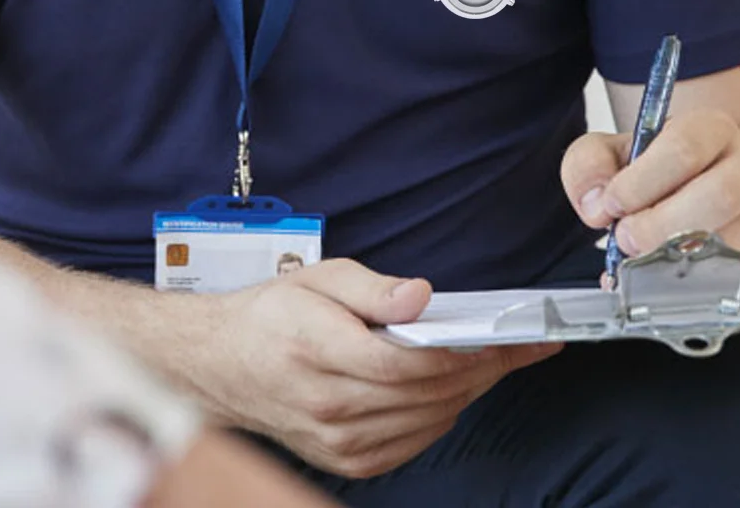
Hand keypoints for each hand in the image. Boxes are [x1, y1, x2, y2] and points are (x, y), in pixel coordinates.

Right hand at [193, 259, 559, 478]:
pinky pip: (414, 441)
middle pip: (427, 392)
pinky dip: (440, 414)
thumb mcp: (317, 278)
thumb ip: (372, 289)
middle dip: (481, 367)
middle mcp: (331, 405)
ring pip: (428, 419)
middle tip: (517, 345)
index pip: (408, 362)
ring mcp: (340, 442)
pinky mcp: (348, 462)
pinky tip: (450, 388)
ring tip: (491, 361)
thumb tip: (423, 297)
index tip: (503, 334)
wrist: (222, 367)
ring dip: (467, 391)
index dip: (462, 350)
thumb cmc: (272, 315)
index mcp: (319, 351)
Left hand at [562, 110, 739, 280]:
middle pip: (720, 195)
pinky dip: (699, 287)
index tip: (611, 205)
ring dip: (680, 258)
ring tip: (644, 258)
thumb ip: (590, 165)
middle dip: (661, 224)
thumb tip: (595, 205)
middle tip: (626, 239)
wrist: (715, 194)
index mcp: (711, 129)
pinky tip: (668, 281)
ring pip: (737, 242)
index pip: (684, 147)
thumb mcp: (615, 151)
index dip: (641, 181)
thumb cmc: (661, 171)